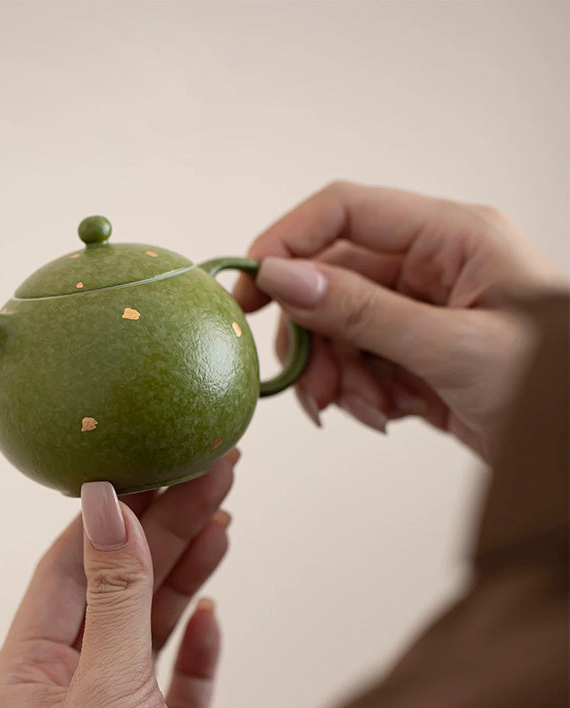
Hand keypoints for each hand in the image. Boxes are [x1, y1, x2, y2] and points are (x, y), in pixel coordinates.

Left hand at [0, 451, 237, 707]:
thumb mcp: (105, 688)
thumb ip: (114, 596)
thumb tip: (107, 506)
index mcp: (31, 675)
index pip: (68, 566)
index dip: (111, 513)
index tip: (149, 466)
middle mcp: (73, 686)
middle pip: (123, 585)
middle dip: (170, 528)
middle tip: (210, 477)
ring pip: (156, 623)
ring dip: (190, 573)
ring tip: (221, 520)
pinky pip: (182, 678)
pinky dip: (199, 646)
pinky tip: (211, 614)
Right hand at [234, 181, 565, 459]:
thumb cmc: (552, 386)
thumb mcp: (453, 346)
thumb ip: (363, 310)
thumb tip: (283, 277)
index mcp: (450, 236)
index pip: (344, 211)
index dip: (287, 241)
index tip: (250, 287)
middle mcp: (429, 266)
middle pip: (331, 280)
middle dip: (314, 337)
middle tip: (313, 385)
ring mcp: (418, 312)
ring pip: (337, 328)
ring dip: (336, 374)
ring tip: (363, 409)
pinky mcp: (413, 354)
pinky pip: (357, 362)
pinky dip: (358, 393)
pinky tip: (386, 414)